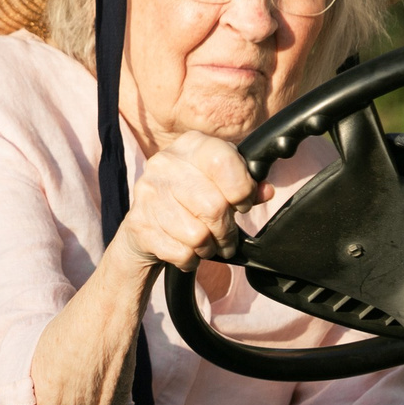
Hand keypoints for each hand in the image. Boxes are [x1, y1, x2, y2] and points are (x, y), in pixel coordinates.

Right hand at [117, 131, 271, 272]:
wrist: (147, 222)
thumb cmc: (192, 200)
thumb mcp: (221, 184)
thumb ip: (246, 186)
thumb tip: (265, 191)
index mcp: (191, 145)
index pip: (223, 163)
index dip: (242, 190)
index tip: (242, 204)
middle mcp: (164, 163)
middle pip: (213, 206)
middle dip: (227, 231)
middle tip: (226, 237)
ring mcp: (148, 193)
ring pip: (197, 235)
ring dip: (208, 247)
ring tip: (205, 243)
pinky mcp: (138, 222)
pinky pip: (180, 252)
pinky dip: (190, 259)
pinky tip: (187, 249)